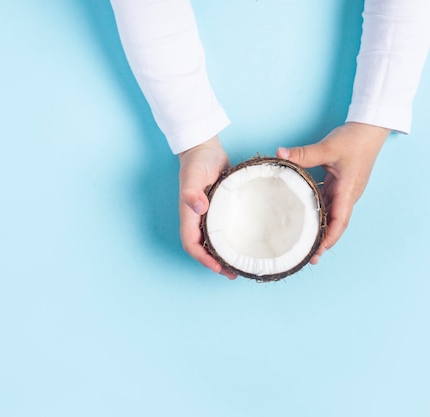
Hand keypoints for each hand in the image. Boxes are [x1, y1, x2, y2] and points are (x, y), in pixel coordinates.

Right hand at [178, 136, 236, 279]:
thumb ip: (192, 191)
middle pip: (202, 249)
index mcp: (188, 215)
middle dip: (214, 264)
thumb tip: (198, 208)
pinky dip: (229, 242)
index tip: (218, 267)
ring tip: (239, 266)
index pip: (191, 244)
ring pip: (212, 242)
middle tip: (233, 274)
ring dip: (222, 256)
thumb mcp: (194, 174)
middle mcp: (196, 219)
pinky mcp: (218, 211)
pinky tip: (242, 245)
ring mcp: (206, 216)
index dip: (202, 259)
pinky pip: (222, 231)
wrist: (205, 149)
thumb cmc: (198, 161)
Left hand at [276, 122, 388, 263]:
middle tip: (309, 257)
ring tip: (306, 245)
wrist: (369, 128)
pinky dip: (319, 214)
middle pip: (336, 224)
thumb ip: (304, 153)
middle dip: (324, 242)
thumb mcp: (328, 146)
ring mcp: (345, 191)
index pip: (340, 221)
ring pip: (332, 216)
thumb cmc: (354, 138)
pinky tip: (306, 220)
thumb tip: (280, 154)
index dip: (330, 238)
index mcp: (348, 190)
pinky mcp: (341, 185)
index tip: (318, 252)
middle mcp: (348, 195)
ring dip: (321, 230)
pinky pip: (329, 204)